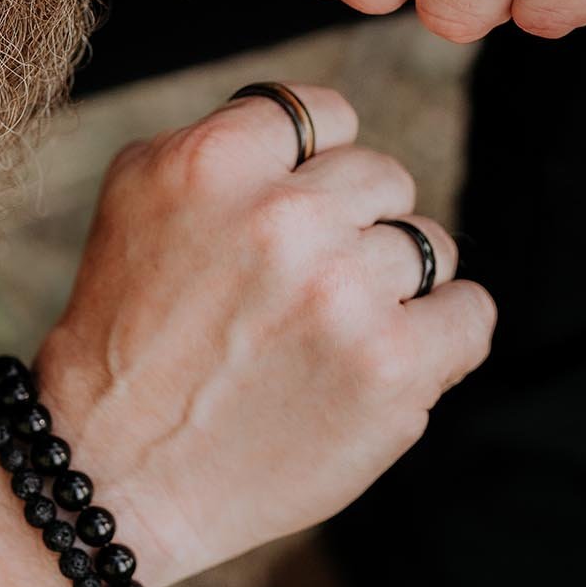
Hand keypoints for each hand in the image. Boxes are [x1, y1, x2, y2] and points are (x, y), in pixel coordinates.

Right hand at [35, 85, 493, 586]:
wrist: (115, 473)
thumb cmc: (128, 331)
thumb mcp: (140, 196)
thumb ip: (229, 139)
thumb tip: (322, 133)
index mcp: (216, 163)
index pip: (325, 113)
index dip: (314, 162)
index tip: (292, 207)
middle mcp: (284, 219)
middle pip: (382, 178)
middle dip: (350, 225)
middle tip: (298, 286)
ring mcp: (344, 295)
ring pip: (428, 245)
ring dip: (390, 285)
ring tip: (330, 331)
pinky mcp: (392, 370)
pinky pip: (471, 312)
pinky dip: (444, 330)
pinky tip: (394, 352)